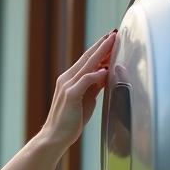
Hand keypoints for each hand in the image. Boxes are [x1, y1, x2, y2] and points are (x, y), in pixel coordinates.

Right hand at [38, 30, 115, 150]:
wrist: (55, 136)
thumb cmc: (71, 119)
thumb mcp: (87, 98)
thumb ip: (94, 85)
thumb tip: (106, 73)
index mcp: (70, 79)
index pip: (87, 59)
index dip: (99, 48)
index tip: (111, 38)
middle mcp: (67, 79)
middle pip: (87, 58)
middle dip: (102, 44)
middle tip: (114, 33)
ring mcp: (68, 86)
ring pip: (87, 65)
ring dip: (100, 52)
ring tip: (111, 42)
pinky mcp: (70, 95)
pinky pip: (85, 81)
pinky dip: (95, 74)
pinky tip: (105, 70)